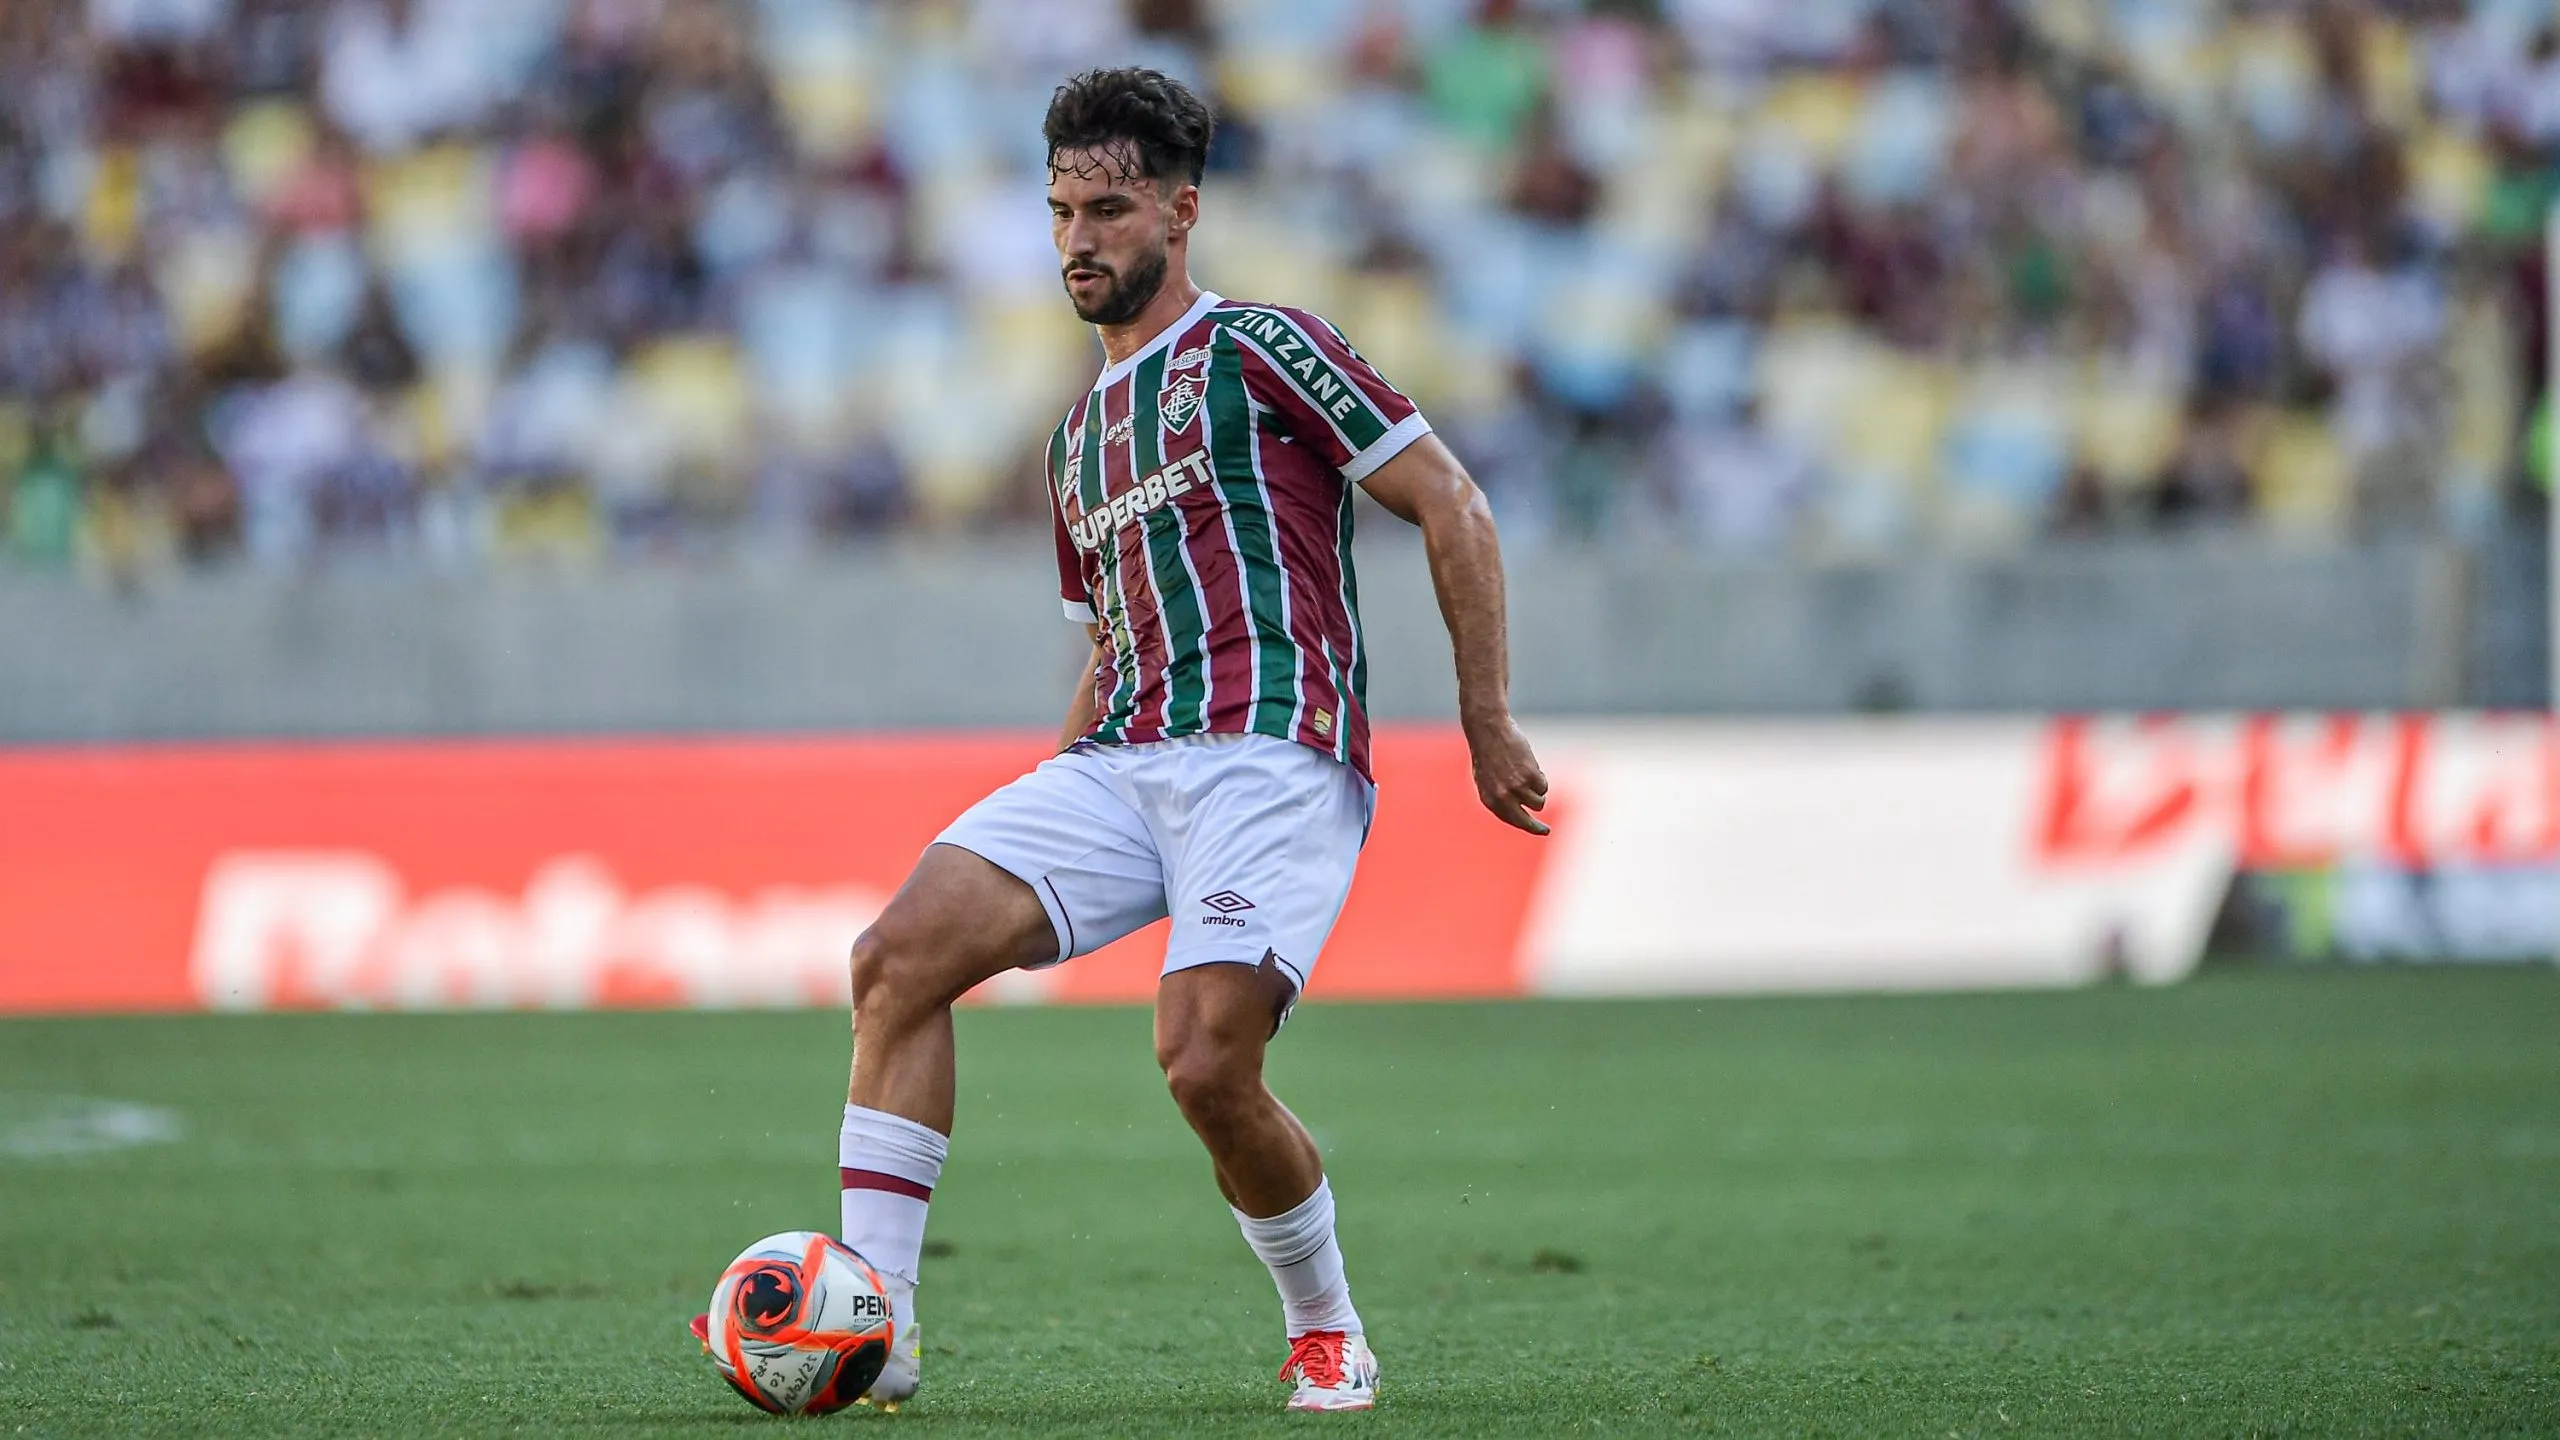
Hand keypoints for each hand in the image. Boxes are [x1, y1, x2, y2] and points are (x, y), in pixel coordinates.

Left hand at [1465, 715, 1550, 835]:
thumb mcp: (1487, 778)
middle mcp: (1503, 797)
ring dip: (1537, 792)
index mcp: (1489, 799)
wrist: (1489, 730)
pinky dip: (1540, 778)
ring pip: (1538, 802)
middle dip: (1537, 828)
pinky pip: (1543, 787)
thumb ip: (1499, 796)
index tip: (1537, 830)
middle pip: (1526, 822)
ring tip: (1527, 774)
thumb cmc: (1488, 751)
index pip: (1511, 820)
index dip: (1525, 826)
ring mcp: (1517, 788)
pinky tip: (1529, 764)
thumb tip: (1516, 811)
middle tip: (1546, 831)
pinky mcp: (1530, 777)